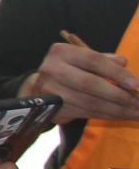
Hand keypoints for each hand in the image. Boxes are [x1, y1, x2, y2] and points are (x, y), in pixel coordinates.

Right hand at [20, 41, 138, 123]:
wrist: (39, 88)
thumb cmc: (69, 70)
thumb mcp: (84, 59)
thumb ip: (104, 59)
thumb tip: (123, 63)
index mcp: (62, 52)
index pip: (94, 61)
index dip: (116, 73)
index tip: (136, 85)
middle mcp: (52, 70)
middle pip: (90, 84)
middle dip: (118, 95)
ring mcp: (51, 91)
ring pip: (90, 103)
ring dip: (117, 110)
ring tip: (136, 112)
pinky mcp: (54, 108)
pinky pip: (86, 113)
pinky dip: (107, 115)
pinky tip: (122, 116)